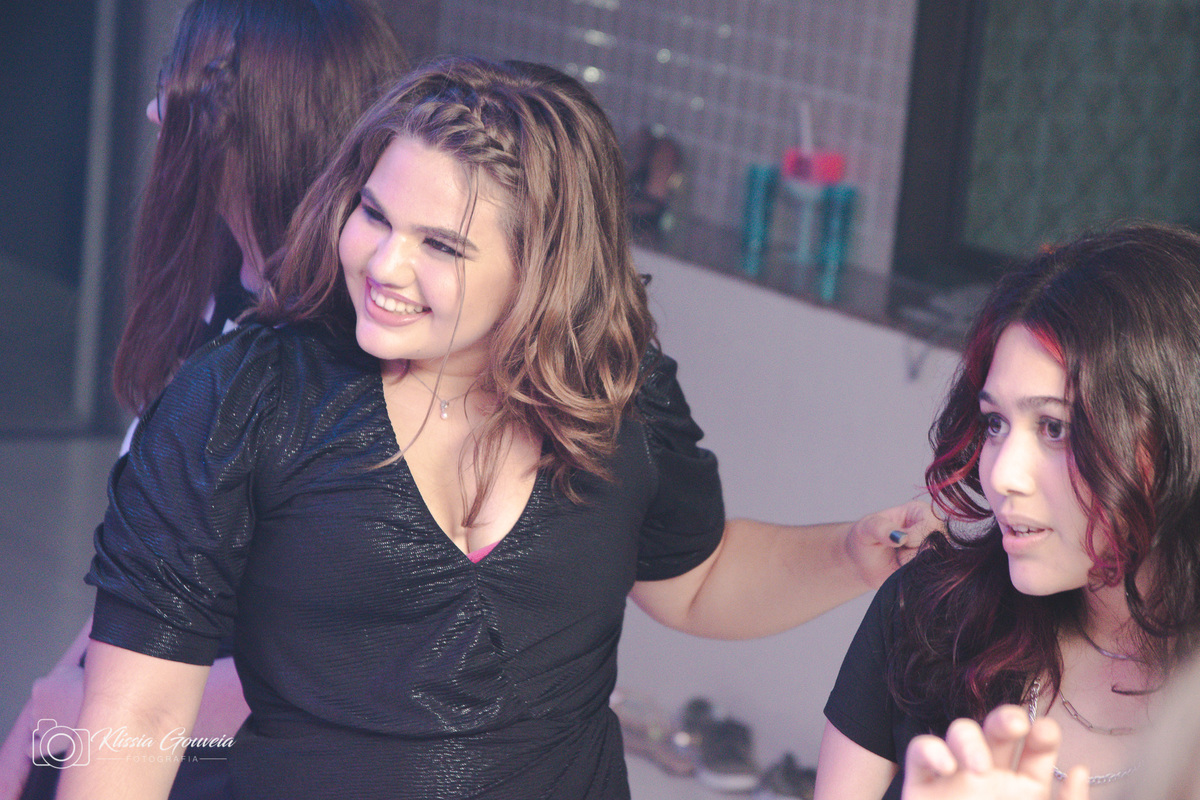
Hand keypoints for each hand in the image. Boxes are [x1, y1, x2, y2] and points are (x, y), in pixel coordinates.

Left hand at [0, 662, 86, 798]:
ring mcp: (40, 726)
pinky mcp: (47, 744)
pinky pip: (31, 750)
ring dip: (49, 728)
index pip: (40, 693)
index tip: (69, 699)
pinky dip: (34, 749)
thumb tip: (57, 679)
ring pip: (37, 728)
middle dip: (51, 713)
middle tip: (72, 712)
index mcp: (40, 687)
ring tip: (70, 726)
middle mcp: (35, 707)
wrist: (102, 705)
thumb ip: (59, 674)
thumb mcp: (72, 669)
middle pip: (38, 712)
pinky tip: (46, 746)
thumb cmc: (90, 685)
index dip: (54, 696)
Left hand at [846, 497, 939, 587]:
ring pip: (936, 564)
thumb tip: (901, 537)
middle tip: (897, 554)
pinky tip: (903, 572)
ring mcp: (936, 552)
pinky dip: (915, 578)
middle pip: (937, 546)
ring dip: (913, 568)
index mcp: (920, 512)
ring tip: (899, 561)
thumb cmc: (865, 538)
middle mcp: (934, 531)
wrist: (863, 563)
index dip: (913, 537)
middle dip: (913, 555)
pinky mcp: (933, 570)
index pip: (931, 524)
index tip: (897, 541)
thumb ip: (880, 528)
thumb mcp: (865, 529)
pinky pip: (934, 579)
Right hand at [902, 705, 1089, 799]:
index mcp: (1024, 795)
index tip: (1046, 733)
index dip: (1042, 736)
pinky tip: (946, 767)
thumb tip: (1079, 768)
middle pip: (998, 733)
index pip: (1037, 752)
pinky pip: (920, 751)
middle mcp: (989, 782)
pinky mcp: (920, 787)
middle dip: (1006, 720)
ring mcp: (953, 781)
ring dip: (969, 737)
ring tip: (977, 766)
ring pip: (959, 733)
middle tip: (1015, 726)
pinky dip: (931, 750)